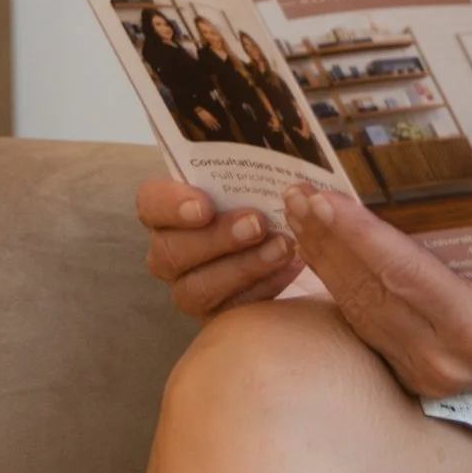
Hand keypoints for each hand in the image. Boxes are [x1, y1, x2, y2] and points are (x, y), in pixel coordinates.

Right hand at [138, 174, 307, 319]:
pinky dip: (261, 289)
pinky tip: (291, 268)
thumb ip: (270, 162)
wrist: (321, 243)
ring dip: (241, 267)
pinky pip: (227, 313)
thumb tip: (280, 157)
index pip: (150, 201)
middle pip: (168, 251)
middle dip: (215, 238)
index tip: (205, 205)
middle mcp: (176, 248)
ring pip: (194, 289)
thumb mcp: (280, 173)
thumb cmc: (290, 199)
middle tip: (257, 223)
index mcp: (178, 205)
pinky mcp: (220, 316)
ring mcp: (193, 286)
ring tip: (283, 248)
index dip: (169, 203)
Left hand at [282, 182, 471, 398]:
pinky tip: (324, 258)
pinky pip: (373, 330)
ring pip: (364, 313)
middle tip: (296, 194)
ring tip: (301, 217)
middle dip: (328, 241)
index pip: (402, 272)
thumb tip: (393, 185)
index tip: (321, 198)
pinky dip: (346, 291)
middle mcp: (450, 361)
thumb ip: (459, 230)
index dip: (355, 233)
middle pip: (372, 293)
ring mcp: (434, 377)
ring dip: (327, 263)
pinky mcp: (424, 380)